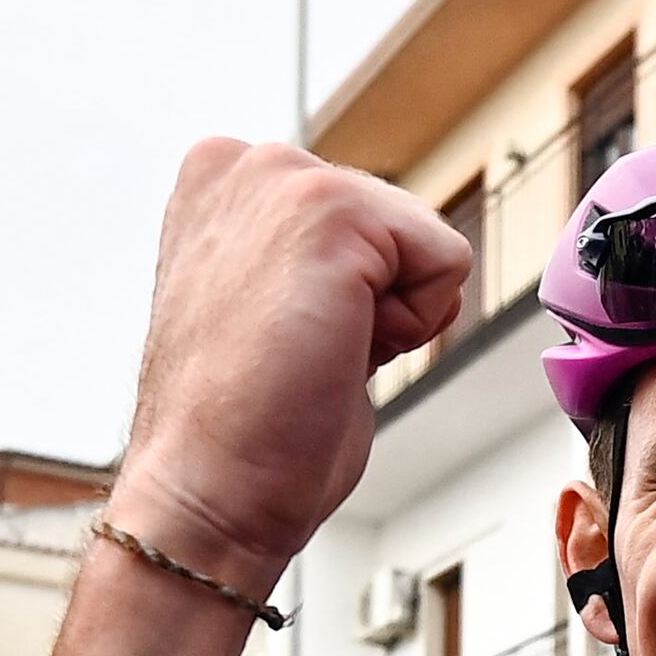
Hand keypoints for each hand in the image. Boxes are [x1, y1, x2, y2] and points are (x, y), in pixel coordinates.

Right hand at [103, 141, 468, 596]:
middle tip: (302, 351)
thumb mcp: (275, 307)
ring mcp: (282, 178)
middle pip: (397, 224)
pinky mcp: (330, 207)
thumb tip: (395, 265)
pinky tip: (336, 350)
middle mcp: (244, 164)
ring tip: (312, 350)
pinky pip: (447, 261)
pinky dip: (412, 326)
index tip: (286, 339)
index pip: (361, 218)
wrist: (208, 491)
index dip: (351, 296)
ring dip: (391, 314)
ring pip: (424, 240)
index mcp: (220, 181)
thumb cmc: (238, 429)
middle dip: (374, 299)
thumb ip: (321, 262)